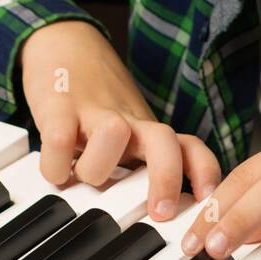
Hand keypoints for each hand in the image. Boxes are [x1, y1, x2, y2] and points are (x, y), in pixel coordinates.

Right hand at [18, 19, 221, 220]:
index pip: (190, 147)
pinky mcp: (58, 106)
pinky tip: (55, 171)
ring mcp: (95, 112)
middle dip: (165, 180)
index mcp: (147, 131)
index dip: (204, 172)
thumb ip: (142, 165)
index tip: (206, 201)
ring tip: (81, 178)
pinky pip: (60, 138)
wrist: (63, 43)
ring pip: (113, 135)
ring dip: (96, 169)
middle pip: (164, 142)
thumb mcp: (128, 133)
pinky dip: (56, 165)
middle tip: (158, 212)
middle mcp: (130, 122)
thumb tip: (162, 216)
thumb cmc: (97, 102)